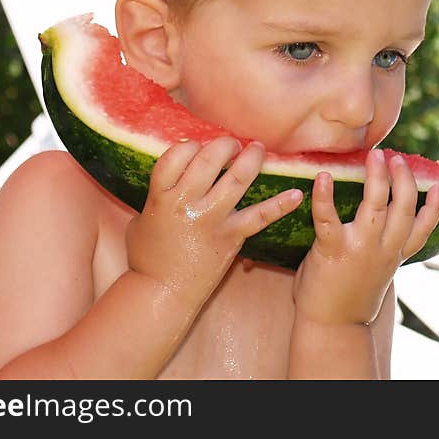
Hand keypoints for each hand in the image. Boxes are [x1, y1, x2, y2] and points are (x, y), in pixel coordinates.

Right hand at [126, 137, 302, 297]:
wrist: (162, 293)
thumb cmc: (146, 258)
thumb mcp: (141, 220)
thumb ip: (155, 198)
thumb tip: (167, 180)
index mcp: (161, 197)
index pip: (177, 155)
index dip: (190, 145)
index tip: (197, 146)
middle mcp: (187, 203)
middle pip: (209, 159)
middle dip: (224, 145)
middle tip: (231, 144)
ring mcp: (212, 218)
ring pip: (238, 179)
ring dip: (251, 159)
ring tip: (256, 149)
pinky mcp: (232, 236)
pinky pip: (261, 216)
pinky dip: (281, 205)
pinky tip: (297, 194)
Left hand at [292, 149, 438, 325]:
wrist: (331, 327)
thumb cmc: (350, 294)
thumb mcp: (378, 271)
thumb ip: (385, 247)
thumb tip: (385, 222)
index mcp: (395, 255)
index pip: (423, 228)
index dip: (435, 206)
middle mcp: (384, 249)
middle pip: (404, 208)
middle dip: (404, 179)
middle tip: (397, 157)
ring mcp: (360, 248)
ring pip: (376, 204)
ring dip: (377, 177)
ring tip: (375, 156)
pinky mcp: (332, 249)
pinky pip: (328, 218)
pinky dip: (324, 195)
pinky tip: (323, 176)